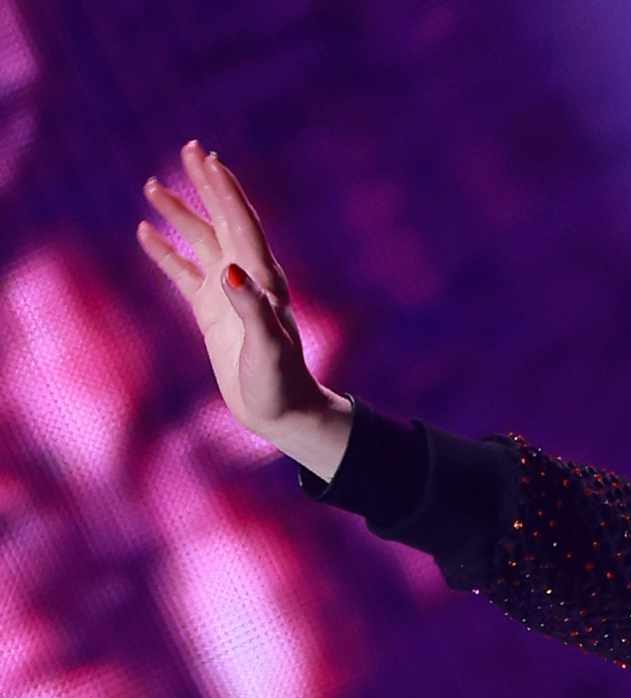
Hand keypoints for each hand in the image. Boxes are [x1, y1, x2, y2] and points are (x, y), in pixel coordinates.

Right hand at [135, 140, 343, 448]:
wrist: (281, 412)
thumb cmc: (279, 382)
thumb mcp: (266, 346)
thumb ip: (250, 307)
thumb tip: (229, 269)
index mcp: (263, 280)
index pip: (242, 223)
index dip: (225, 190)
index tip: (206, 158)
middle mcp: (247, 280)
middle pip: (224, 220)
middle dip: (207, 185)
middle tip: (189, 149)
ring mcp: (228, 295)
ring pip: (200, 242)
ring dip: (180, 213)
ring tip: (152, 185)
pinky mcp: (212, 313)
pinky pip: (184, 273)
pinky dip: (165, 252)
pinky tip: (145, 232)